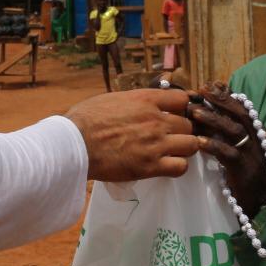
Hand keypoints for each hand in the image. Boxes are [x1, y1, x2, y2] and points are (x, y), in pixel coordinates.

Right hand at [66, 88, 200, 181]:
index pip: (182, 99)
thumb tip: (139, 104)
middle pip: (188, 124)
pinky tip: (167, 165)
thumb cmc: (85, 120)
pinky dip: (178, 166)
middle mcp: (155, 120)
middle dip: (181, 130)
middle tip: (171, 136)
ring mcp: (156, 144)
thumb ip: (132, 101)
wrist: (75, 144)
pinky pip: (181, 167)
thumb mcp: (111, 99)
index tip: (176, 114)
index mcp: (145, 100)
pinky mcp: (151, 166)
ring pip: (191, 144)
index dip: (182, 108)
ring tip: (172, 151)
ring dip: (184, 148)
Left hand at [189, 83, 265, 215]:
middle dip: (221, 100)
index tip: (211, 85)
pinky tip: (198, 141)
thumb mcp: (245, 153)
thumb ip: (234, 135)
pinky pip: (228, 154)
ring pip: (234, 131)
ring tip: (194, 112)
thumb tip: (213, 114)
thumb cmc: (249, 179)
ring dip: (213, 119)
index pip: (246, 109)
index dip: (228, 96)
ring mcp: (256, 156)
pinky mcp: (245, 170)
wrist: (262, 209)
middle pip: (242, 114)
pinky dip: (213, 145)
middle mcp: (262, 142)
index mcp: (264, 135)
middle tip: (202, 91)